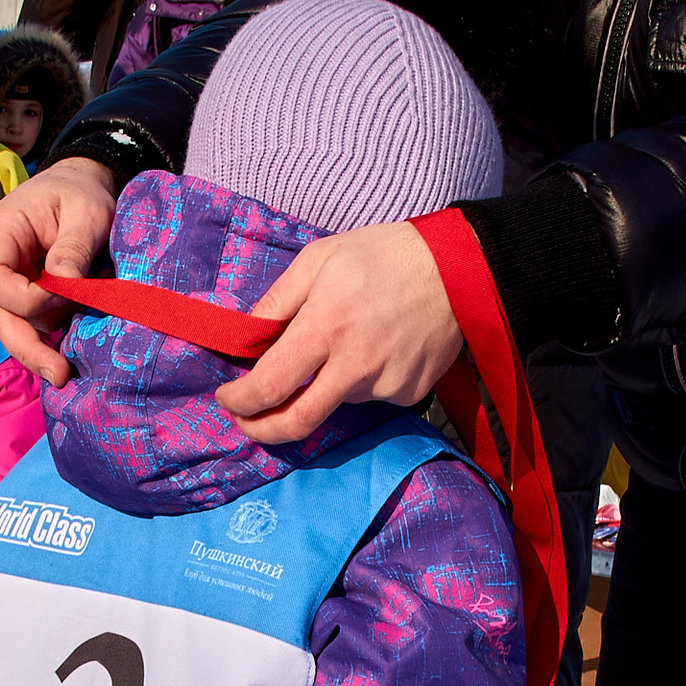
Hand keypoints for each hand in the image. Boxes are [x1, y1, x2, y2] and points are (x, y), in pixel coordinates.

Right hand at [0, 156, 119, 386]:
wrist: (78, 187)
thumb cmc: (80, 194)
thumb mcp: (87, 213)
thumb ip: (74, 247)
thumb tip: (64, 284)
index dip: (24, 299)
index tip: (63, 298)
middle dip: (26, 347)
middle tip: (59, 374)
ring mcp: (5, 280)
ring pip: (11, 325)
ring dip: (41, 342)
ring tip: (71, 353)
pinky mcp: (22, 294)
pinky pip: (28, 323)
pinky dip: (47, 337)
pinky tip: (68, 348)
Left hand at [217, 221, 461, 447]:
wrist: (458, 267)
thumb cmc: (382, 255)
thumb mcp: (318, 259)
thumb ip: (276, 301)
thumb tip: (245, 336)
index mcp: (325, 327)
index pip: (268, 385)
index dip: (239, 400)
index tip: (227, 397)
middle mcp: (355, 364)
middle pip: (297, 422)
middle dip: (262, 430)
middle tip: (247, 421)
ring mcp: (386, 383)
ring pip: (336, 401)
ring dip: (324, 384)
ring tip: (347, 340)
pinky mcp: (409, 392)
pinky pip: (371, 396)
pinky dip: (359, 380)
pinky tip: (376, 346)